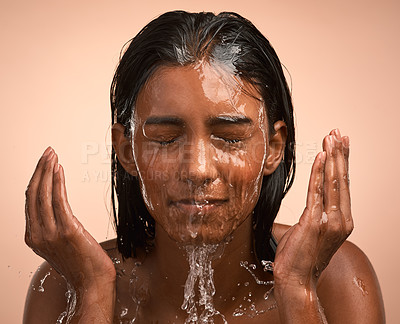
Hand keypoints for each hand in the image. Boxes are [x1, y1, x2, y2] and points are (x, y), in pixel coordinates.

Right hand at [24, 147, 115, 294]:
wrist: (92, 282)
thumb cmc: (81, 264)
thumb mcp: (60, 245)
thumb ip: (53, 227)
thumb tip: (57, 207)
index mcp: (34, 237)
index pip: (30, 201)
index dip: (36, 179)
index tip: (43, 163)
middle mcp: (38, 234)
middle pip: (33, 194)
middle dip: (39, 169)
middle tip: (48, 152)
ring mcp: (51, 233)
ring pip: (43, 195)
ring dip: (47, 171)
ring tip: (52, 156)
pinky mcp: (67, 230)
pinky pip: (59, 201)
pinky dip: (57, 183)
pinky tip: (59, 170)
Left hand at [273, 129, 352, 292]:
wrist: (296, 278)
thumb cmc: (299, 256)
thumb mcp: (309, 231)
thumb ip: (311, 216)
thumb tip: (306, 208)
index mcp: (341, 220)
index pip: (343, 186)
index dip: (341, 164)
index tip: (340, 145)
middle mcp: (341, 219)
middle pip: (342, 179)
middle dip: (340, 154)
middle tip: (338, 133)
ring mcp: (331, 221)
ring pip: (333, 182)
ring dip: (332, 157)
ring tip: (331, 138)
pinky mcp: (315, 221)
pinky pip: (317, 191)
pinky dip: (318, 172)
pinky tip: (321, 157)